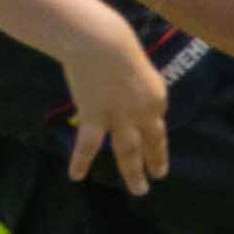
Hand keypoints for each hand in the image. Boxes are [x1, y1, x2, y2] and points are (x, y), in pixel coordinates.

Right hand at [42, 16, 166, 191]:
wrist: (101, 43)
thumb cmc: (115, 46)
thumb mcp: (136, 68)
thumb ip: (135, 87)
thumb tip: (127, 95)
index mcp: (158, 99)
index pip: (157, 124)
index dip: (154, 136)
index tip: (153, 146)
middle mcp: (144, 112)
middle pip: (152, 143)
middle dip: (155, 162)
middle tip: (157, 177)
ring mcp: (121, 118)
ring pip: (129, 152)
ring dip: (133, 173)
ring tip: (140, 190)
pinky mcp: (96, 117)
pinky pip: (89, 146)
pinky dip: (81, 162)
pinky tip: (76, 176)